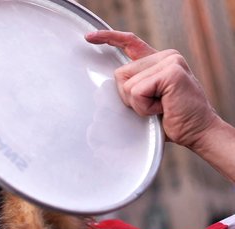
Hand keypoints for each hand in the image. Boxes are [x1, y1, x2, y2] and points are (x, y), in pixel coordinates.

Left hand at [85, 30, 219, 149]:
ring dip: (138, 104)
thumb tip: (103, 90)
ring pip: (127, 84)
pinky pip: (137, 92)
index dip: (108, 38)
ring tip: (160, 108)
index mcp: (158, 61)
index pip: (130, 42)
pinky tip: (163, 108)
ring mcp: (170, 61)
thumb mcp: (145, 101)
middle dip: (128, 98)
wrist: (197, 132)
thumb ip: (132, 87)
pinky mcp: (171, 72)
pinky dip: (144, 107)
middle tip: (153, 106)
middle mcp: (165, 57)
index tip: (89, 37)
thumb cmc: (170, 120)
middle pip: (120, 74)